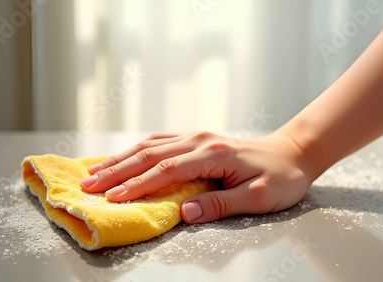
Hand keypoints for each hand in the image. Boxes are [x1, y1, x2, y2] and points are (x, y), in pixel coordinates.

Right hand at [80, 131, 317, 223]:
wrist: (293, 153)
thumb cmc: (281, 177)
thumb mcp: (258, 197)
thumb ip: (221, 204)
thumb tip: (184, 212)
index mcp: (214, 154)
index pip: (166, 171)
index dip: (137, 185)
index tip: (112, 198)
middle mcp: (201, 140)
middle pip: (150, 154)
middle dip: (117, 171)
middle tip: (88, 185)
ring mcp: (198, 136)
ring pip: (151, 145)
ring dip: (122, 158)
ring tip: (94, 171)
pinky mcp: (198, 138)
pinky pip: (161, 141)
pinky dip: (138, 149)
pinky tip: (124, 156)